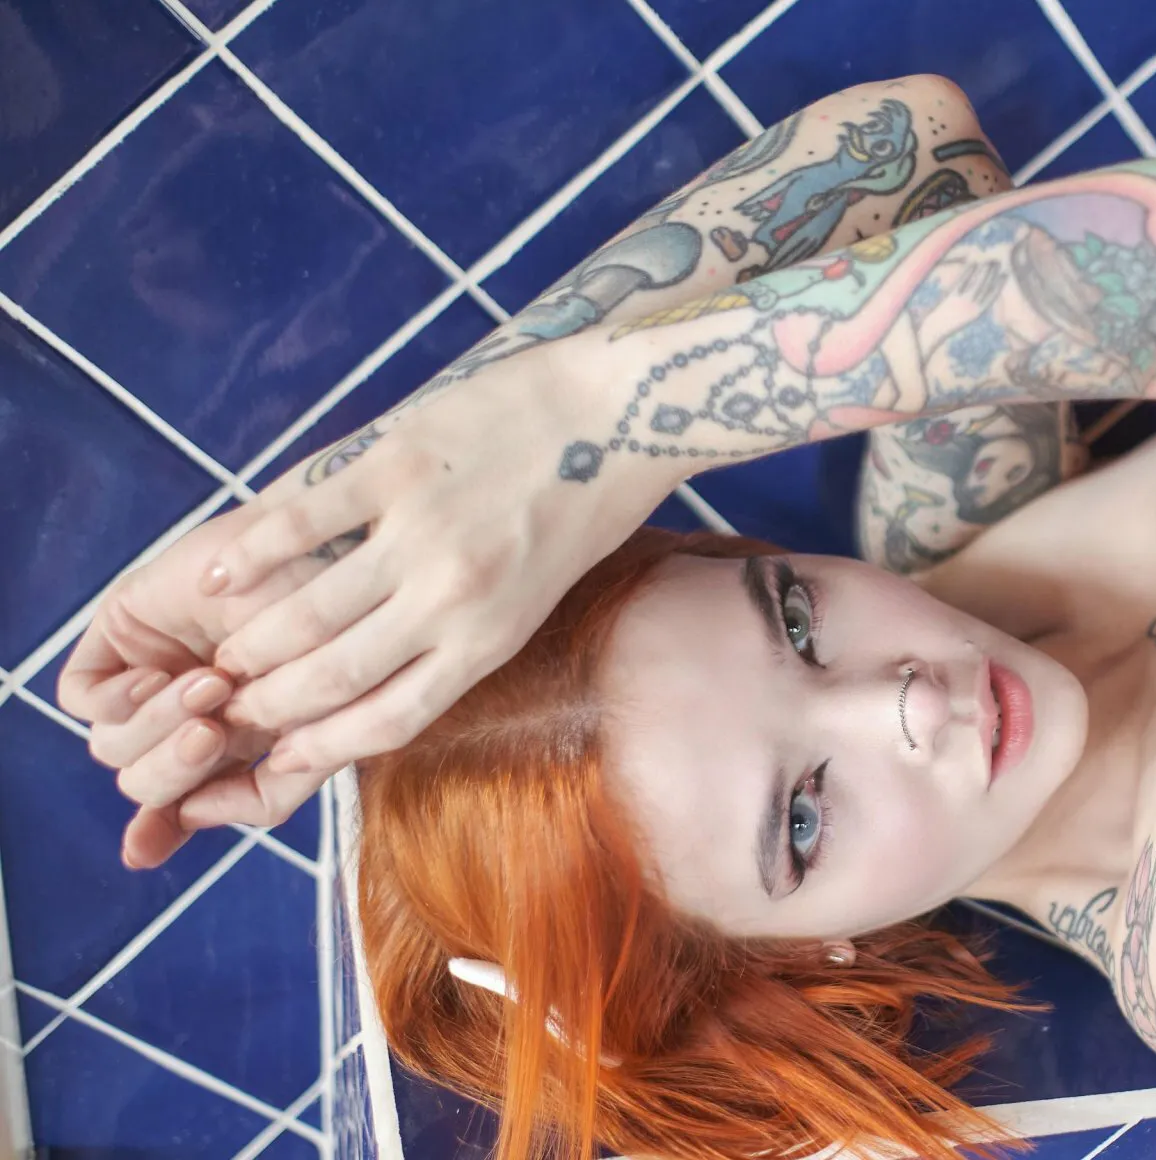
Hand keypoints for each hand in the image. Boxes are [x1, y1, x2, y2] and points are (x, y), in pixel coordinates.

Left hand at [57, 507, 322, 866]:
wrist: (320, 545)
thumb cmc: (338, 625)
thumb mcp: (321, 718)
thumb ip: (276, 785)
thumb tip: (194, 824)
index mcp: (243, 741)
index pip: (191, 806)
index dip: (167, 831)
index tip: (151, 847)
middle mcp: (194, 716)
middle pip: (151, 784)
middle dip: (178, 767)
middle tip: (216, 727)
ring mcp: (153, 679)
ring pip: (116, 751)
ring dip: (162, 726)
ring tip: (209, 680)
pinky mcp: (118, 641)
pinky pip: (84, 701)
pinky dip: (118, 702)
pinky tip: (158, 674)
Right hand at [196, 343, 678, 778]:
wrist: (625, 407)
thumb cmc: (587, 501)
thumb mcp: (542, 590)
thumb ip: (470, 629)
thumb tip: (396, 667)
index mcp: (493, 637)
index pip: (391, 718)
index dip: (324, 746)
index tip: (277, 754)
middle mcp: (454, 599)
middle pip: (335, 676)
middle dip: (269, 701)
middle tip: (228, 702)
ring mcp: (422, 531)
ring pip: (307, 611)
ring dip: (251, 641)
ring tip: (220, 652)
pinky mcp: (396, 463)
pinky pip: (301, 520)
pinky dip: (247, 553)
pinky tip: (211, 576)